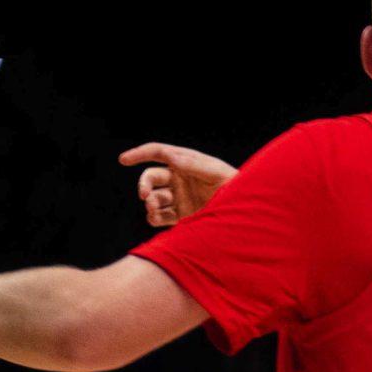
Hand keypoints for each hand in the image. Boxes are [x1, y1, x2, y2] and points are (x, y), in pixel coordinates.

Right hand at [120, 143, 237, 227]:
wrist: (247, 215)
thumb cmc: (238, 189)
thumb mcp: (219, 174)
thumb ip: (195, 165)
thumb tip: (171, 156)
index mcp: (188, 163)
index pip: (159, 153)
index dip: (140, 154)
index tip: (123, 160)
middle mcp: (180, 180)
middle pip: (151, 177)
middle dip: (144, 184)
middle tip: (145, 196)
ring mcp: (179, 198)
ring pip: (153, 198)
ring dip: (150, 203)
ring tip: (155, 210)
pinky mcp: (180, 216)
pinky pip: (158, 217)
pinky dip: (153, 217)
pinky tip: (156, 218)